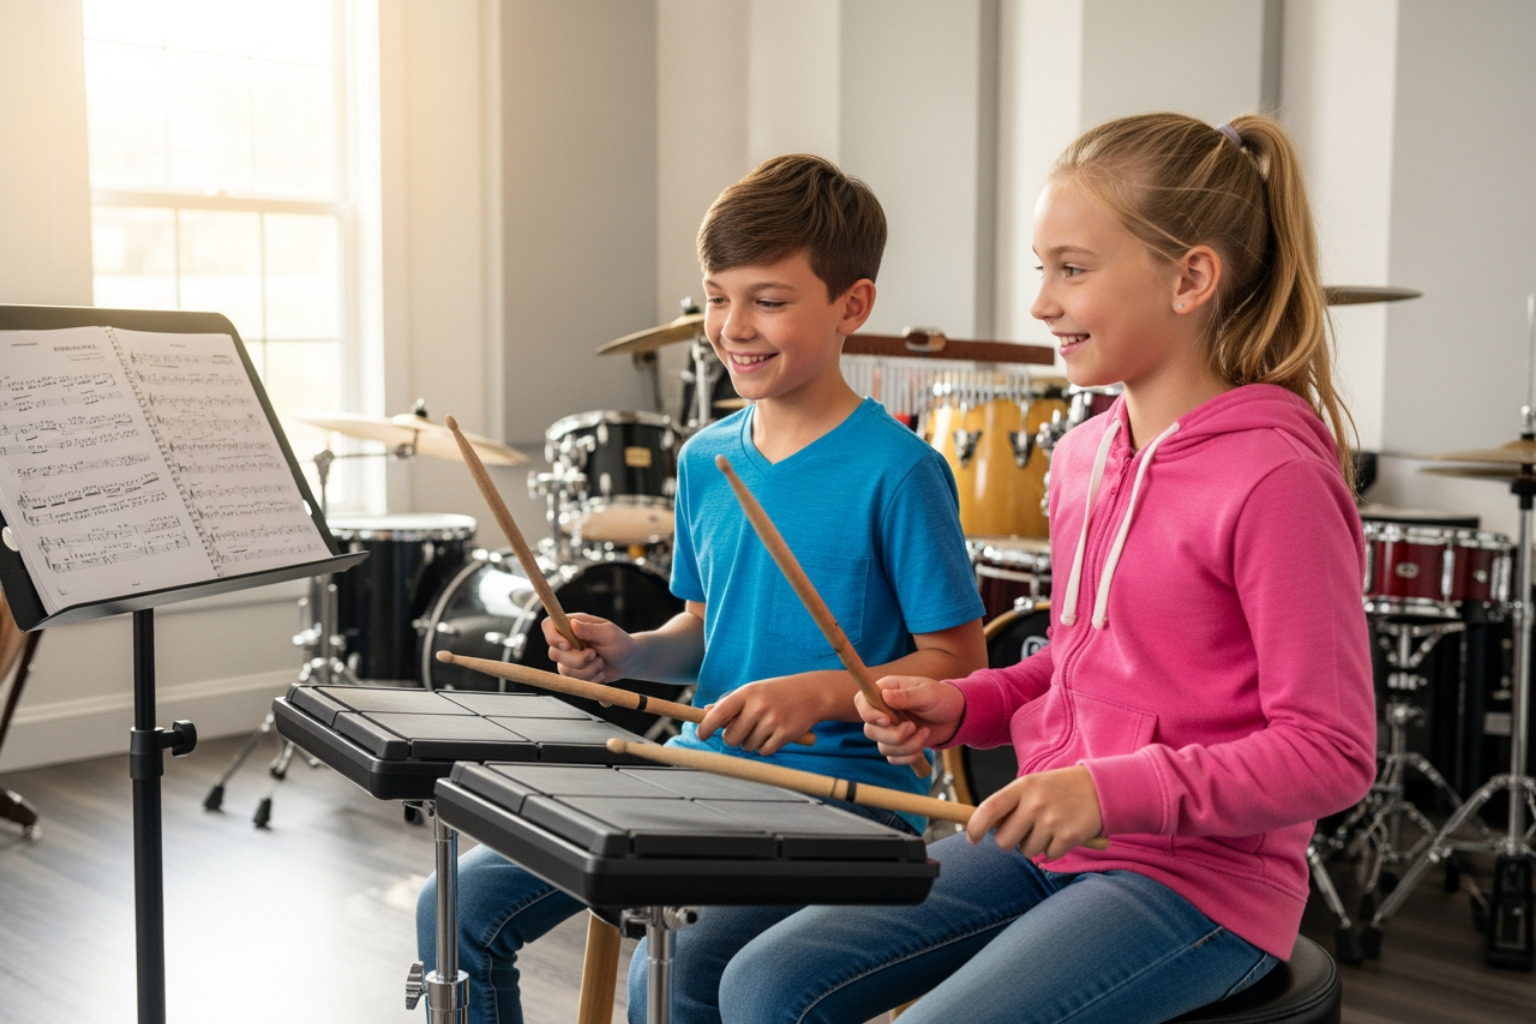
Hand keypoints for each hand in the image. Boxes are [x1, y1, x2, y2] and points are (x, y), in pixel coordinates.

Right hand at [542, 613, 635, 683]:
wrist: (628, 661)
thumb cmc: (620, 643)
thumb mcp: (608, 633)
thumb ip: (590, 630)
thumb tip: (573, 624)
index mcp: (572, 625)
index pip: (548, 626)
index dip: (552, 637)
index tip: (568, 646)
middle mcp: (566, 641)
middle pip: (554, 653)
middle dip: (577, 659)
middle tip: (595, 654)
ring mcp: (568, 658)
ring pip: (564, 670)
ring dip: (587, 670)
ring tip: (600, 662)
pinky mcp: (573, 673)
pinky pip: (574, 682)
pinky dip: (590, 679)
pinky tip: (600, 672)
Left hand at [695, 675, 826, 755]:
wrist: (812, 693)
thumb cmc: (777, 692)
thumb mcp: (753, 691)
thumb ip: (731, 703)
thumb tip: (706, 712)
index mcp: (746, 693)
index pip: (718, 714)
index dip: (705, 727)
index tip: (701, 735)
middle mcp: (758, 706)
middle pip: (731, 738)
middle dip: (734, 738)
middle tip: (744, 730)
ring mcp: (772, 721)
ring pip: (747, 746)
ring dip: (752, 742)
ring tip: (764, 728)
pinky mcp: (785, 734)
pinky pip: (764, 752)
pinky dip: (766, 747)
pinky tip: (775, 734)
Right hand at [855, 676, 964, 763]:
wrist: (956, 716)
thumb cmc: (942, 698)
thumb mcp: (928, 694)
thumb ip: (906, 696)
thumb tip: (885, 696)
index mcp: (885, 691)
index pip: (861, 702)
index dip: (868, 714)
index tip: (888, 720)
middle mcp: (883, 711)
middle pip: (870, 730)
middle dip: (893, 735)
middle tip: (913, 728)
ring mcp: (889, 729)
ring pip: (882, 747)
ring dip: (906, 746)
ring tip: (925, 734)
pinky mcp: (898, 744)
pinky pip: (892, 758)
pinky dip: (908, 756)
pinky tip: (922, 747)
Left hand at [966, 765, 1103, 859]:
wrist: (1101, 788)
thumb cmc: (1060, 789)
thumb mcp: (1032, 785)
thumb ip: (1011, 804)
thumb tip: (986, 828)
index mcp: (1022, 786)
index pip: (989, 809)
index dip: (975, 826)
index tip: (971, 838)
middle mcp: (1035, 803)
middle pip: (1004, 840)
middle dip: (1009, 843)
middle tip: (1022, 833)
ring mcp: (1052, 820)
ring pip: (1026, 851)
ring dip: (1034, 845)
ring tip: (1048, 827)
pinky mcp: (1068, 836)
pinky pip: (1048, 856)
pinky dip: (1054, 849)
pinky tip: (1062, 832)